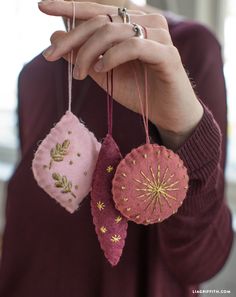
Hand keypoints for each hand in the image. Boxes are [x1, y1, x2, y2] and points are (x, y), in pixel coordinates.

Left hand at [38, 0, 202, 149]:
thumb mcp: (103, 73)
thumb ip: (83, 55)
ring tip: (81, 74)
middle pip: (101, 19)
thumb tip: (55, 35)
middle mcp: (147, 23)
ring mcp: (159, 36)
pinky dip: (112, 56)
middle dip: (72, 38)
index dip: (70, 6)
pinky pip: (133, 46)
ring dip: (89, 52)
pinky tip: (101, 69)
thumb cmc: (139, 92)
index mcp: (133, 24)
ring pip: (113, 30)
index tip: (43, 7)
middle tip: (51, 55)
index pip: (98, 9)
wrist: (168, 114)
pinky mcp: (167, 54)